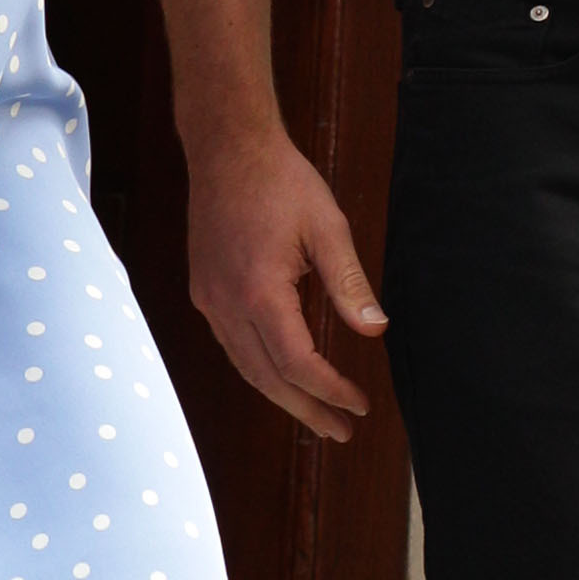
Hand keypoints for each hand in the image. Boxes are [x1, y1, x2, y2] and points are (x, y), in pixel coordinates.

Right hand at [184, 119, 386, 441]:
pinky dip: (260, 368)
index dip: (329, 390)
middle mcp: (226, 303)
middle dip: (306, 410)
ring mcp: (209, 299)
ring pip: (245, 366)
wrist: (226, 148)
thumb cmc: (280, 180)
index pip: (296, 363)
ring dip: (281, 395)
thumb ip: (350, 283)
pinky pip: (232, 344)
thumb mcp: (328, 227)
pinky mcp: (204, 290)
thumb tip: (374, 329)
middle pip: (266, 378)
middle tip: (341, 431)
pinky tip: (283, 374)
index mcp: (259, 291)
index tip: (359, 404)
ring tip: (317, 414)